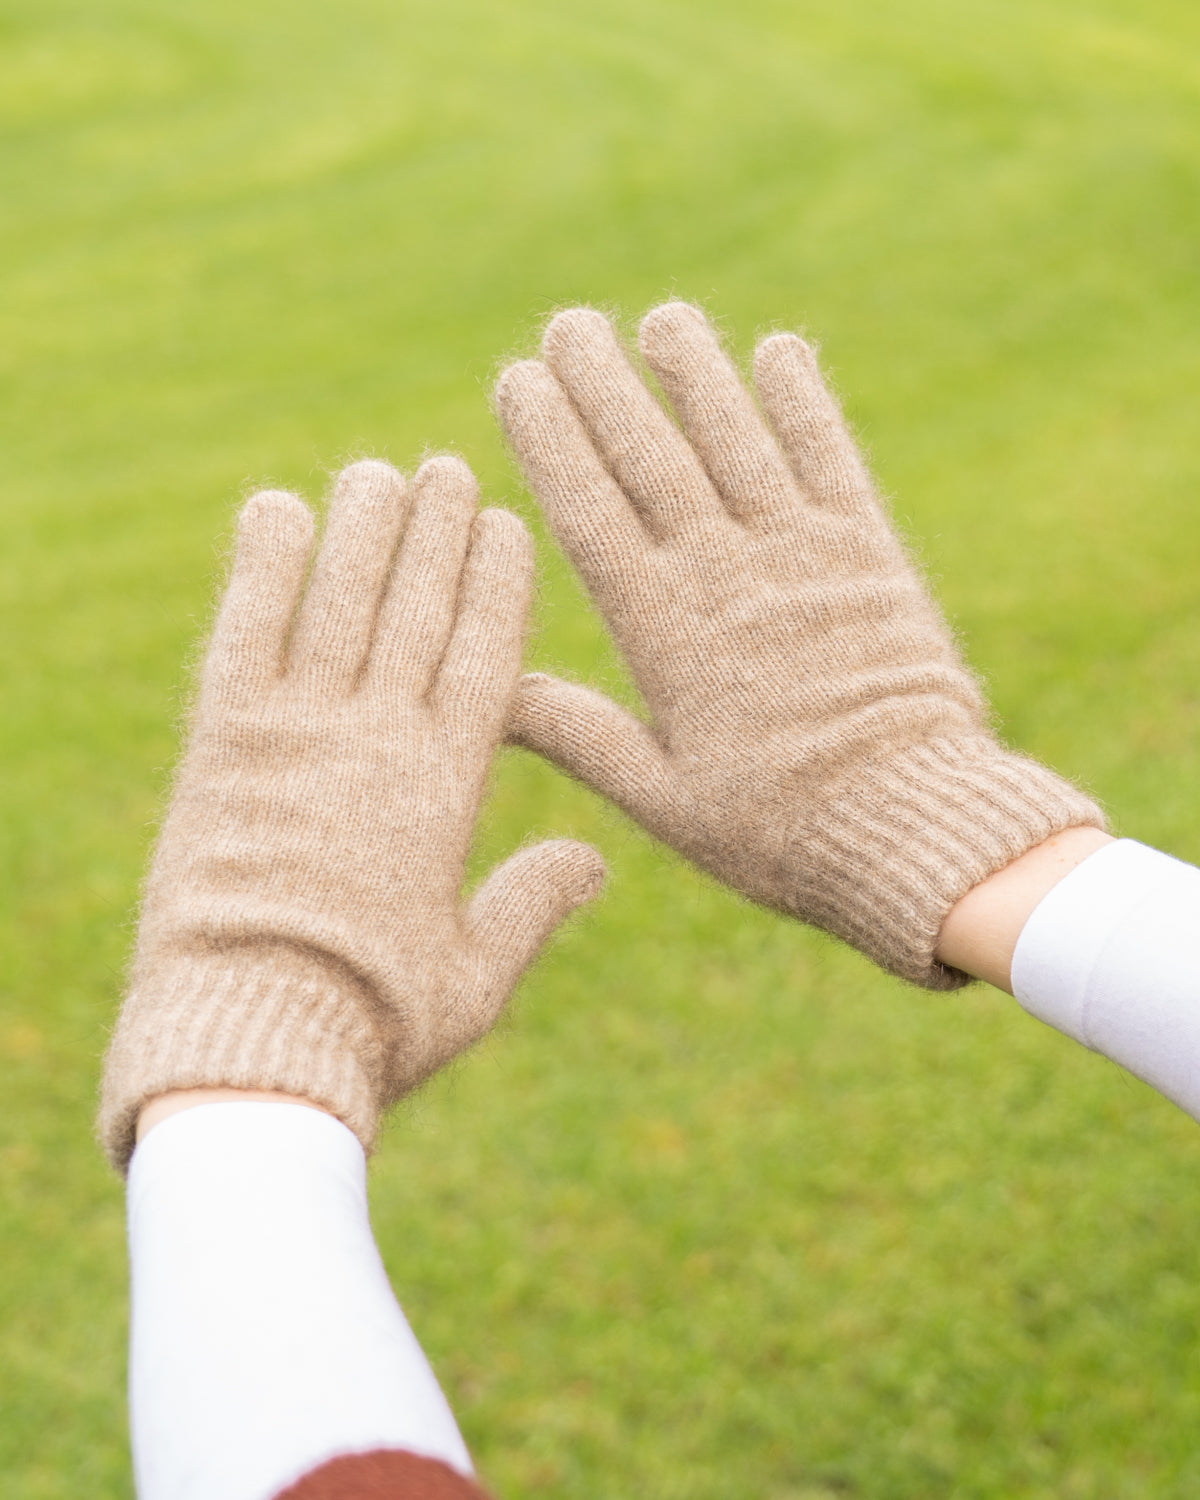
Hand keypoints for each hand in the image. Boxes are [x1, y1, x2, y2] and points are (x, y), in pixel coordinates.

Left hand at [100, 457, 603, 1169]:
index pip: (487, 657)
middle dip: (437, 534)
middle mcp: (379, 742)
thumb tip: (592, 860)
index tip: (508, 523)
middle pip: (417, 611)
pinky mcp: (223, 747)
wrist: (256, 1044)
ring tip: (377, 471)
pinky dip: (260, 566)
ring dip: (361, 530)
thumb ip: (531, 904)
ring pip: (340, 603)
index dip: (499, 584)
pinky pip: (244, 634)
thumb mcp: (473, 976)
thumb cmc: (374, 1022)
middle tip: (447, 468)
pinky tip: (274, 507)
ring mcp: (298, 736)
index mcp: (448, 789)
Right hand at [495, 304, 1101, 987]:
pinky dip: (804, 403)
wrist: (909, 828)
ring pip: (736, 441)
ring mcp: (801, 556)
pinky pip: (831, 460)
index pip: (589, 512)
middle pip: (652, 459)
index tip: (516, 378)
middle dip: (603, 385)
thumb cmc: (775, 827)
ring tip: (662, 317)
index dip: (550, 439)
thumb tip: (491, 695)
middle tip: (567, 323)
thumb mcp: (660, 798)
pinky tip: (779, 349)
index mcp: (665, 631)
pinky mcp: (869, 555)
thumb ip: (578, 734)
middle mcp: (727, 574)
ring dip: (696, 373)